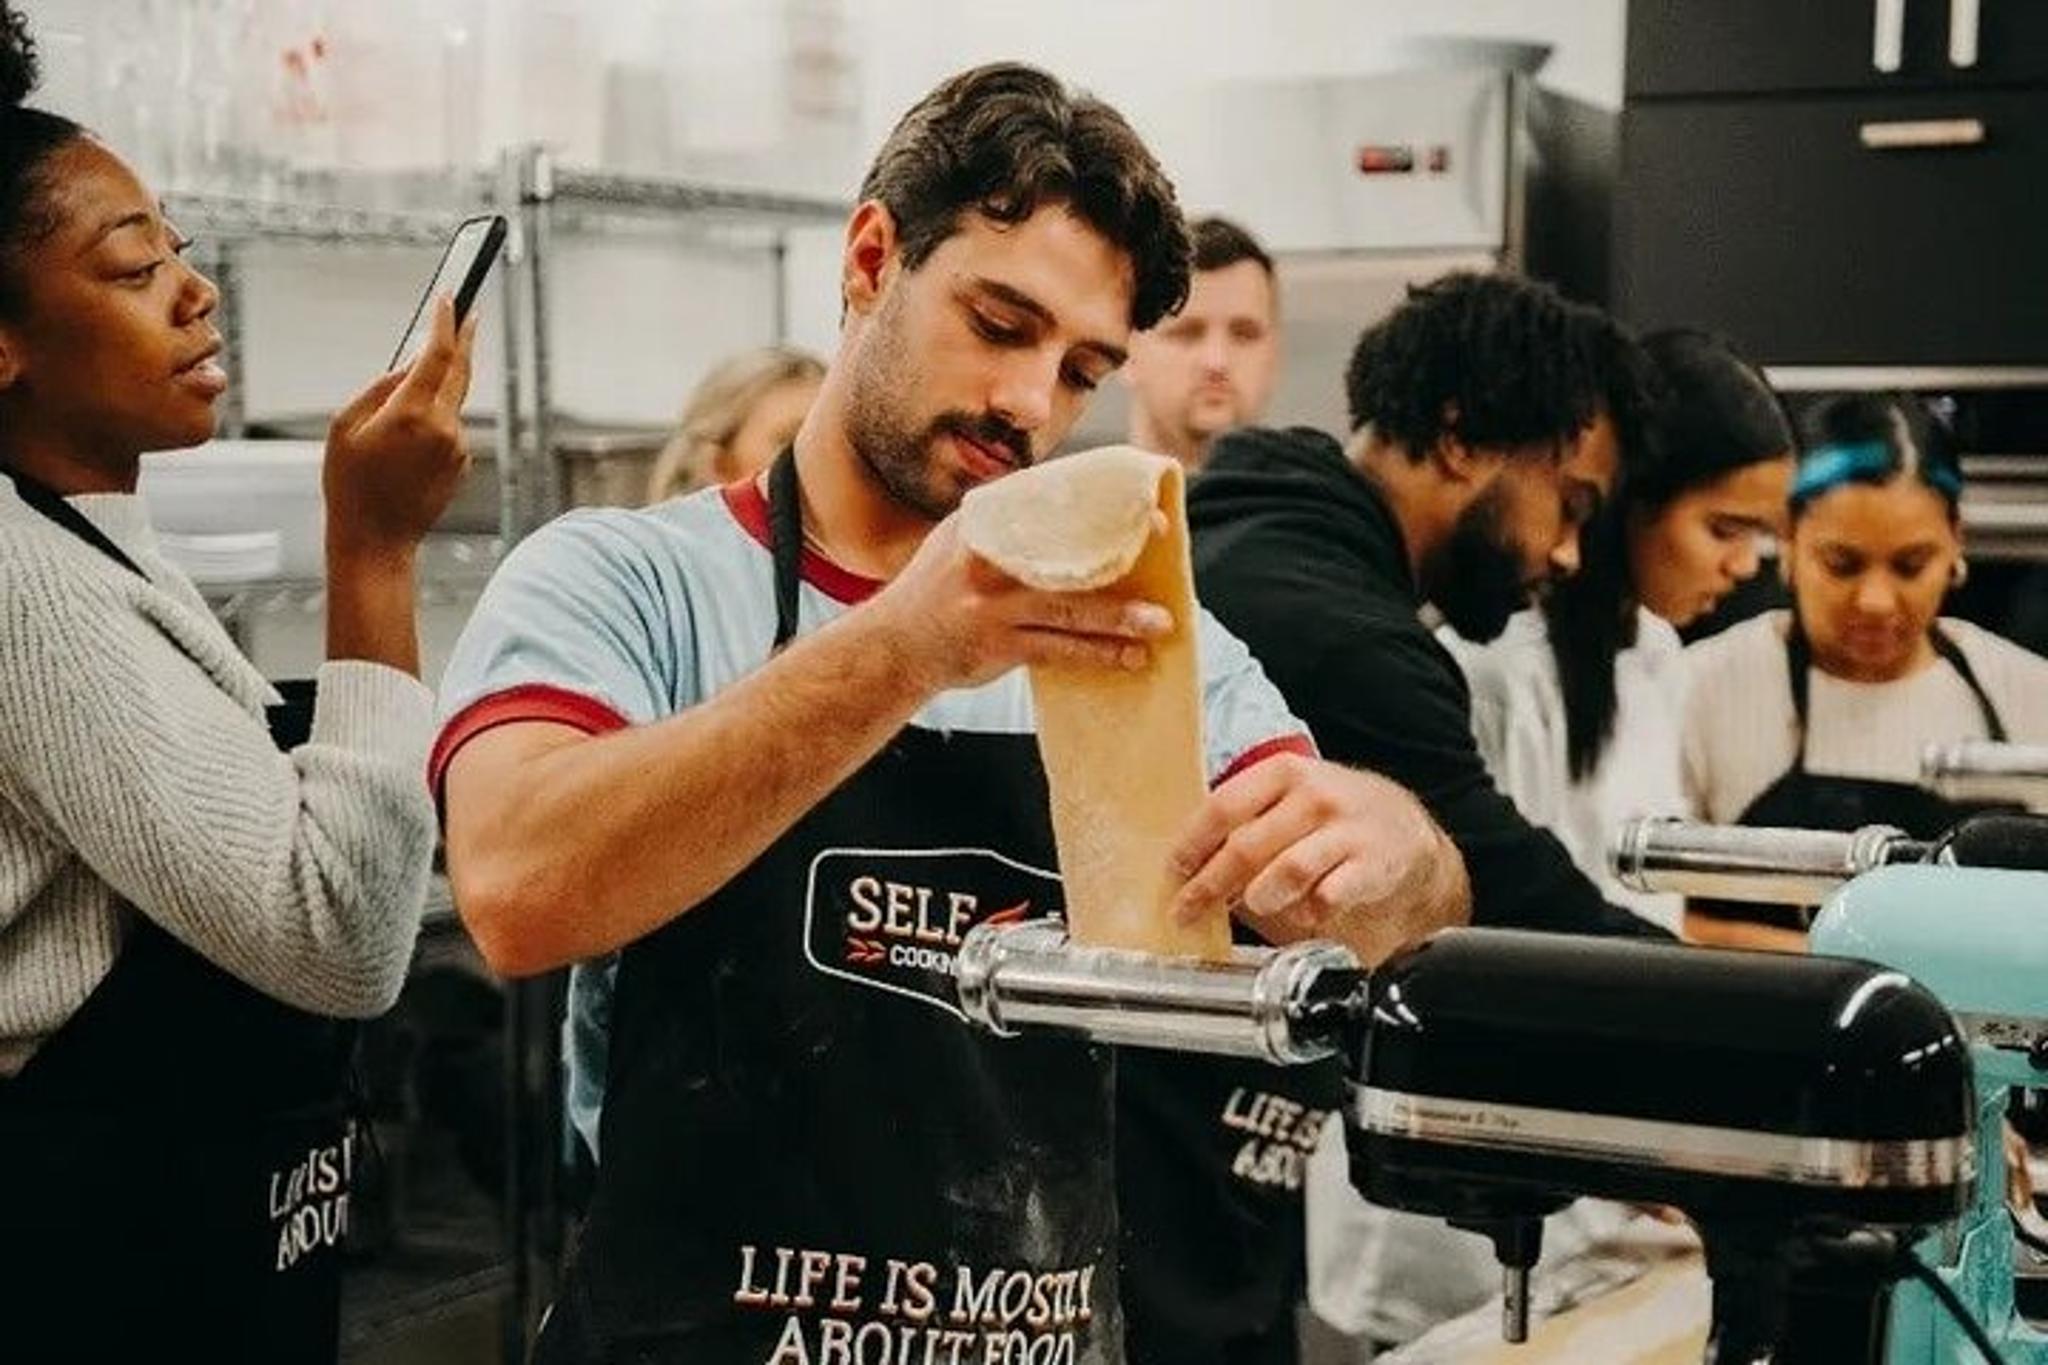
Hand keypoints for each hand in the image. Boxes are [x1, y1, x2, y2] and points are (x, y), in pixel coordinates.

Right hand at [323, 294, 477, 559]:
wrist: (376, 539)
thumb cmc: (350, 485)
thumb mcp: (346, 425)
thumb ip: (381, 389)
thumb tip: (410, 367)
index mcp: (413, 413)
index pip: (439, 355)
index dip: (447, 323)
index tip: (451, 299)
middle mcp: (444, 427)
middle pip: (460, 371)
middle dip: (464, 339)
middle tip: (468, 313)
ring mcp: (458, 446)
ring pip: (452, 402)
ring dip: (437, 392)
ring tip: (401, 415)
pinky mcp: (462, 462)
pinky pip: (449, 429)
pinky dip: (434, 424)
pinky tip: (406, 450)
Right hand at [864, 513, 1174, 694]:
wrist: (892, 647)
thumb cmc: (937, 588)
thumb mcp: (959, 539)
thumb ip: (1007, 520)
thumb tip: (1073, 502)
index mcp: (983, 523)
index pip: (1052, 503)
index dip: (1103, 502)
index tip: (1145, 507)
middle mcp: (988, 559)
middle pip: (1067, 551)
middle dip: (1120, 549)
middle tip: (1165, 544)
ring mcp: (993, 605)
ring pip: (1070, 609)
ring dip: (1119, 617)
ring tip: (1161, 623)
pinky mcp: (999, 645)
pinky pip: (1059, 650)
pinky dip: (1098, 654)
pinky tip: (1129, 658)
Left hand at [1168, 754, 1469, 962]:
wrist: (1407, 832)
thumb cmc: (1333, 820)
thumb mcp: (1289, 804)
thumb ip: (1244, 828)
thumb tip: (1189, 868)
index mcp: (1282, 774)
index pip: (1224, 806)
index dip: (1192, 843)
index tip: (1173, 871)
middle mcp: (1314, 796)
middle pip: (1249, 843)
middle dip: (1211, 883)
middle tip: (1187, 910)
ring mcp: (1346, 829)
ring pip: (1290, 867)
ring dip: (1260, 895)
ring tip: (1248, 908)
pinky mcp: (1373, 864)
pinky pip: (1331, 894)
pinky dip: (1310, 911)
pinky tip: (1303, 917)